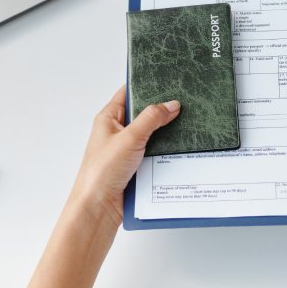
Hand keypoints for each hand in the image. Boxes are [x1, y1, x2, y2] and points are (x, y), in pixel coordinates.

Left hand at [18, 86, 179, 287]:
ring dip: (165, 132)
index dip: (146, 85)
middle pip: (143, 113)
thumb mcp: (130, 138)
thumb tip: (171, 104)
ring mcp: (126, 149)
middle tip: (184, 100)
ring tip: (187, 122)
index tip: (167, 78)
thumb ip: (152, 118)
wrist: (98, 209)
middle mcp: (116, 132)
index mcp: (108, 118)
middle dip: (161, 109)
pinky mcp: (135, 166)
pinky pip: (154, 152)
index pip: (128, 93)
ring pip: (151, 134)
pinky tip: (180, 146)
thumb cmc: (102, 172)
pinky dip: (165, 150)